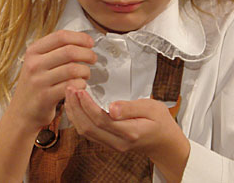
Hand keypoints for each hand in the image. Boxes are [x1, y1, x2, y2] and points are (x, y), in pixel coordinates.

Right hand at [7, 30, 96, 133]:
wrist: (22, 113)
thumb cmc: (35, 86)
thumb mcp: (38, 63)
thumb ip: (56, 51)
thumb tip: (82, 41)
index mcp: (33, 51)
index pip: (61, 36)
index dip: (80, 38)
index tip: (90, 43)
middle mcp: (34, 64)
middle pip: (70, 51)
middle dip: (87, 54)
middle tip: (93, 59)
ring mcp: (39, 81)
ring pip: (73, 68)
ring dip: (86, 71)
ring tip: (86, 74)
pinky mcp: (45, 97)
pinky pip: (72, 85)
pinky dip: (81, 84)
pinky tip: (80, 85)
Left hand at [65, 88, 189, 181]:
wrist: (164, 142)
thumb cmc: (160, 122)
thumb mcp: (152, 108)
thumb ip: (131, 107)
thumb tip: (112, 107)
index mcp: (130, 132)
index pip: (102, 120)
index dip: (87, 105)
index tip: (79, 90)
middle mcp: (118, 142)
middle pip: (88, 127)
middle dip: (75, 107)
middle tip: (69, 88)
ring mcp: (111, 145)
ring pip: (85, 132)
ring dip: (74, 113)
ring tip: (69, 94)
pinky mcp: (107, 143)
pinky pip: (88, 132)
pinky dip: (78, 118)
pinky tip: (75, 106)